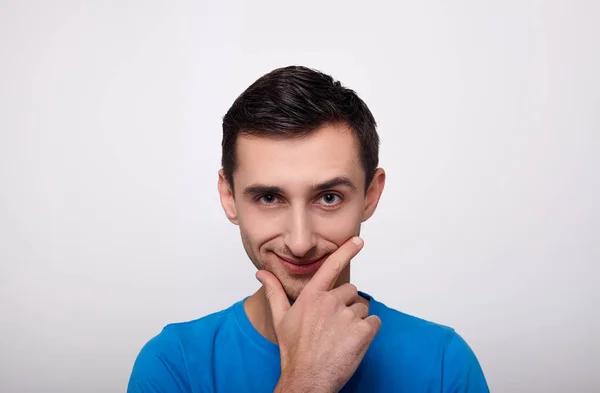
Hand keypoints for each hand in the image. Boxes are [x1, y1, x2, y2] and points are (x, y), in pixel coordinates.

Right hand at [256, 236, 380, 392]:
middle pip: (351, 291)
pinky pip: (374, 323)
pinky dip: (368, 332)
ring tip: (340, 338)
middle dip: (346, 305)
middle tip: (333, 327)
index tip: (358, 240)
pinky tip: (352, 343)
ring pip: (362, 308)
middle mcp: (330, 302)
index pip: (331, 266)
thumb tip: (261, 273)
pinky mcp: (362, 332)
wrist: (307, 379)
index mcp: (312, 296)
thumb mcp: (280, 318)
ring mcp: (347, 316)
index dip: (346, 251)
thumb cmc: (293, 350)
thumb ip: (274, 291)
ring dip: (356, 321)